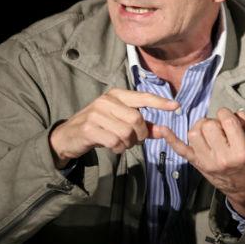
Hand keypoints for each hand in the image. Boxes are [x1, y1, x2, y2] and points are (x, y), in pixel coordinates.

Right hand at [49, 88, 179, 168]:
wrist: (68, 136)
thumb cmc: (98, 127)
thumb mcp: (119, 122)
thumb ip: (141, 125)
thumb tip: (162, 130)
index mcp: (116, 95)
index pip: (142, 97)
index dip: (160, 102)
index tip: (176, 106)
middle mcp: (106, 101)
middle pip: (136, 119)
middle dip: (139, 134)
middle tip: (133, 140)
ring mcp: (96, 114)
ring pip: (126, 132)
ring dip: (127, 143)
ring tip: (120, 143)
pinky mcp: (89, 129)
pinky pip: (114, 142)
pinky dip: (118, 149)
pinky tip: (112, 147)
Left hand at [156, 107, 244, 216]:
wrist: (244, 186)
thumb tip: (235, 112)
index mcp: (240, 151)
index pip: (227, 119)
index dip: (227, 114)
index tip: (230, 120)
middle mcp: (222, 157)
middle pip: (208, 125)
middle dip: (214, 121)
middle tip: (222, 129)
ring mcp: (207, 162)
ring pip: (194, 133)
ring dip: (201, 127)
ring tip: (209, 132)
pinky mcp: (197, 164)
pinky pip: (181, 149)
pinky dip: (171, 139)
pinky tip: (163, 129)